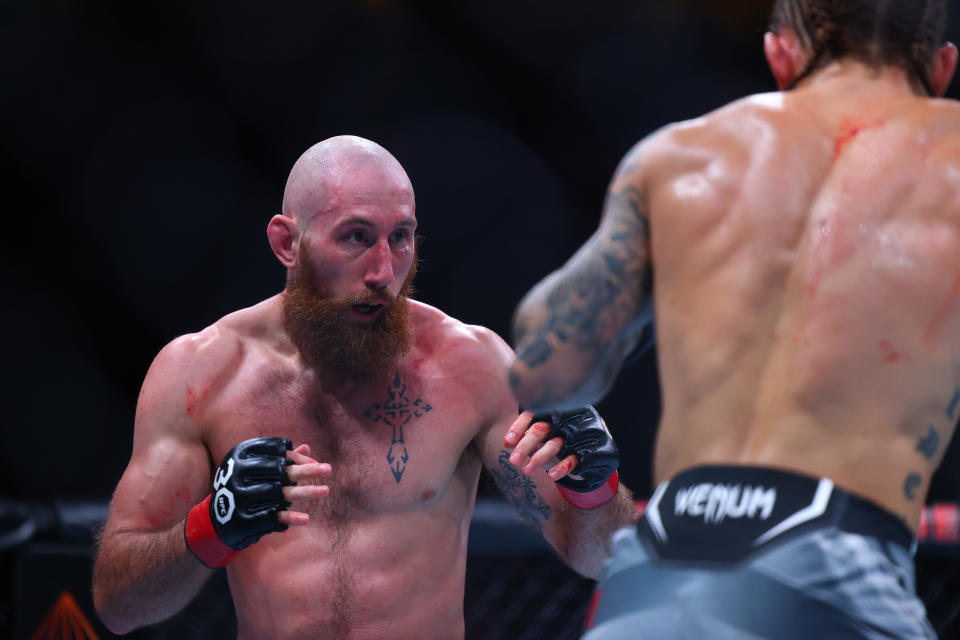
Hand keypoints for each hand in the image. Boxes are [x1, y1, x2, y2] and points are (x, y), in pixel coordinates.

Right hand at [185, 437, 331, 566]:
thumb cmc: (243, 486)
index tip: (314, 460)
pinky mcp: (242, 520)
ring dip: (305, 492)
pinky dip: (289, 518)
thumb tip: (308, 449)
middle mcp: (237, 474)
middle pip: (279, 470)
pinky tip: (306, 518)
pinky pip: (271, 517)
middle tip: (328, 469)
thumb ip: (280, 460)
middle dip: (305, 470)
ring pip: (279, 493)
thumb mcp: (257, 469)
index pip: (274, 451)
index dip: (296, 456)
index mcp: (239, 456)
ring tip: (325, 490)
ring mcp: (238, 498)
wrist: (215, 520)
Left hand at [504, 411, 578, 480]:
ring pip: (553, 444)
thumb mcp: (540, 437)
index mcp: (548, 414)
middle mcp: (561, 421)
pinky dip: (561, 468)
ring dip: (538, 458)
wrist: (588, 447)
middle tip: (513, 461)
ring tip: (525, 471)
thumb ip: (525, 437)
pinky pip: (571, 459)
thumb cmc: (555, 439)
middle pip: (540, 430)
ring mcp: (574, 435)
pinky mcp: (583, 450)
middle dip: (524, 446)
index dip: (518, 428)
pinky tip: (551, 476)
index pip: (530, 415)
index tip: (508, 443)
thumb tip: (508, 445)